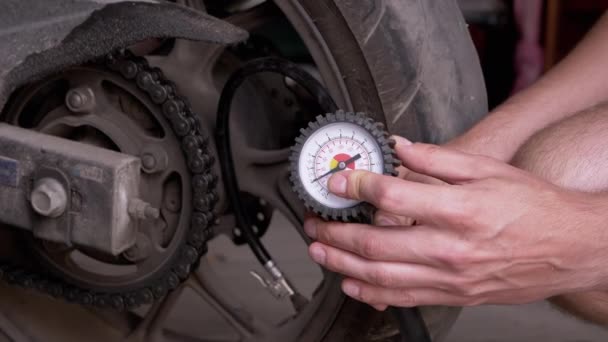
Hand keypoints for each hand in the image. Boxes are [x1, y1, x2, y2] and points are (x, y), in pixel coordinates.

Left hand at [304, 137, 607, 308]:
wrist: (571, 247)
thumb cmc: (535, 207)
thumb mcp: (488, 170)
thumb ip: (437, 159)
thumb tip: (399, 147)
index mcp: (459, 210)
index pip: (392, 196)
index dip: (355, 186)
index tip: (336, 181)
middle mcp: (451, 248)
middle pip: (376, 243)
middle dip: (336, 232)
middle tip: (314, 222)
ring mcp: (452, 278)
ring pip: (382, 276)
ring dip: (343, 263)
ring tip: (320, 251)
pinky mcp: (456, 295)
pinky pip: (405, 298)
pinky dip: (372, 293)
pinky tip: (352, 283)